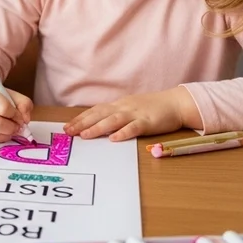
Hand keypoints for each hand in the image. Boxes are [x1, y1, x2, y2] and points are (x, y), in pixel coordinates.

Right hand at [0, 80, 32, 143]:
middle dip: (11, 127)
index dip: (15, 115)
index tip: (19, 116)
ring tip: (11, 130)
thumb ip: (24, 104)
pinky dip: (1, 138)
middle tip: (17, 126)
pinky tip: (3, 133)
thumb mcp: (12, 95)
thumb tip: (25, 120)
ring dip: (7, 135)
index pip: (3, 107)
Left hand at [63, 87, 200, 140]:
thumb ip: (116, 114)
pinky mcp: (148, 122)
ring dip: (98, 127)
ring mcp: (136, 114)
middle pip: (100, 115)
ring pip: (113, 120)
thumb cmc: (152, 107)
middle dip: (82, 123)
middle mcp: (124, 107)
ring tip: (85, 135)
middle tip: (68, 132)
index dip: (80, 118)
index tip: (67, 126)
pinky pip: (134, 127)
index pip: (95, 111)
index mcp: (119, 105)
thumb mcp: (130, 108)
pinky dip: (123, 133)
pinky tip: (114, 139)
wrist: (175, 103)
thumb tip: (98, 123)